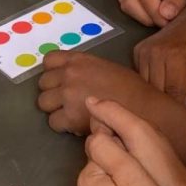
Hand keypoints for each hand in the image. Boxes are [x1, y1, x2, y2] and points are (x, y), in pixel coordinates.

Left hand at [36, 51, 153, 134]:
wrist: (143, 107)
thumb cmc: (131, 88)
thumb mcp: (105, 67)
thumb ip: (84, 69)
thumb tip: (73, 79)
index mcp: (79, 59)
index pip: (48, 60)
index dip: (52, 72)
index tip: (60, 81)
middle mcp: (69, 74)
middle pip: (42, 84)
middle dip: (52, 93)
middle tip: (67, 102)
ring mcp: (68, 94)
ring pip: (43, 103)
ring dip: (54, 110)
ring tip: (70, 115)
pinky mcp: (70, 116)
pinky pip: (53, 122)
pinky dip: (62, 126)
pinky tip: (76, 126)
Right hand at [116, 0, 185, 26]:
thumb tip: (164, 14)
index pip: (146, 0)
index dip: (158, 17)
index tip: (172, 23)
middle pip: (130, 3)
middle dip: (149, 18)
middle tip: (167, 21)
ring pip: (126, 3)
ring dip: (141, 15)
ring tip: (161, 17)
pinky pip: (127, 0)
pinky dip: (136, 10)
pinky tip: (153, 11)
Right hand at [134, 4, 185, 116]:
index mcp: (177, 56)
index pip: (173, 95)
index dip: (182, 107)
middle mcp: (155, 53)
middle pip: (157, 93)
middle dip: (171, 102)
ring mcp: (143, 52)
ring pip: (146, 88)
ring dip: (160, 94)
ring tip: (177, 87)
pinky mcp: (137, 52)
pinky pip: (140, 79)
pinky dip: (151, 85)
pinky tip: (165, 81)